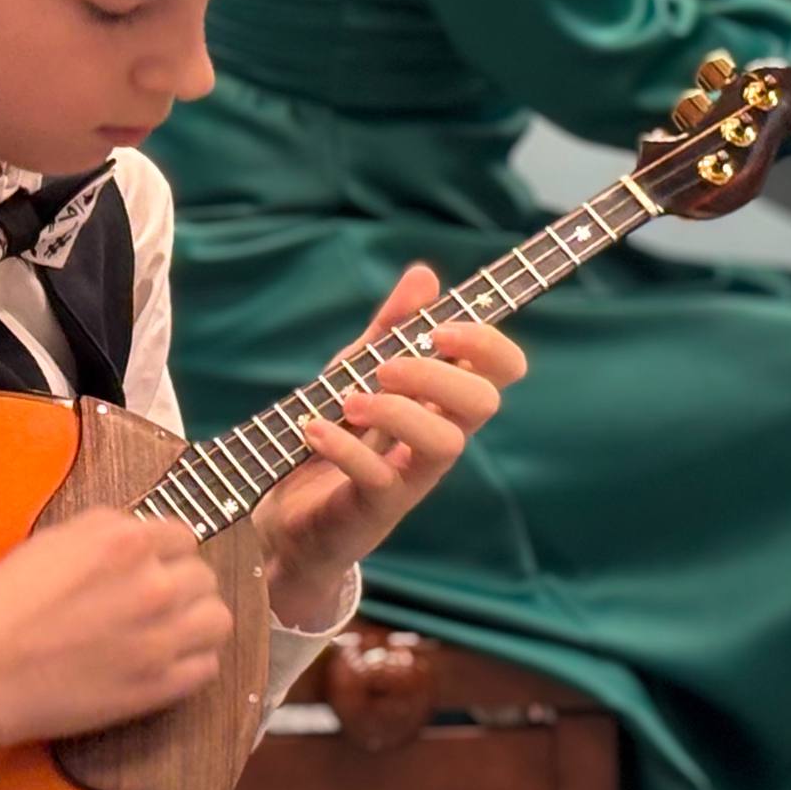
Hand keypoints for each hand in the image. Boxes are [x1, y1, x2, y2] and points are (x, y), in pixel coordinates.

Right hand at [0, 509, 232, 750]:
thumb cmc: (8, 600)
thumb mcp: (55, 538)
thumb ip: (108, 529)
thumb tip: (139, 535)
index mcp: (128, 542)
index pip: (184, 537)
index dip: (165, 553)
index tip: (151, 567)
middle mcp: (155, 585)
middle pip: (204, 576)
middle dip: (181, 585)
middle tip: (153, 601)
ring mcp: (162, 639)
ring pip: (218, 619)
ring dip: (197, 621)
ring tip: (169, 630)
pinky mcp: (160, 686)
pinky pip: (208, 666)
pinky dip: (192, 662)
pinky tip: (164, 661)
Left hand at [252, 264, 524, 625]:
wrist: (288, 516)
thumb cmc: (336, 436)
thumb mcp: (356, 370)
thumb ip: (391, 327)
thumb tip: (425, 274)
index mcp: (443, 401)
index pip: (501, 370)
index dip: (487, 343)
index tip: (441, 327)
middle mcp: (438, 438)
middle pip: (483, 403)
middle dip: (439, 373)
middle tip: (386, 366)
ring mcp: (411, 477)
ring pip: (446, 444)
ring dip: (399, 410)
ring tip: (352, 399)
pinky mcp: (376, 508)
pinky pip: (379, 477)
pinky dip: (345, 446)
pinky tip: (314, 428)